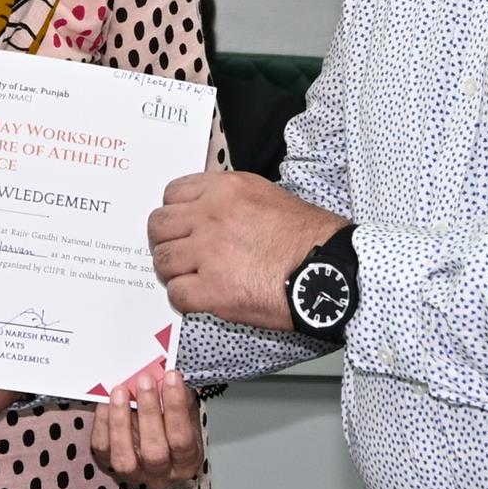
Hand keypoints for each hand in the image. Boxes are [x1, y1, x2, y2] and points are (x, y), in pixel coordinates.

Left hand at [86, 362, 202, 488]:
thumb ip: (180, 400)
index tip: (171, 377)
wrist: (155, 445)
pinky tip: (106, 402)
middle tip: (144, 380)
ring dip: (121, 420)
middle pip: (154, 452)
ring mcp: (134, 474)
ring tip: (121, 391)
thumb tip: (168, 377)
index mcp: (186, 461)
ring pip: (124, 458)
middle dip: (148, 412)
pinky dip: (103, 423)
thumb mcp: (186, 414)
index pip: (182, 439)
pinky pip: (102, 448)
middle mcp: (161, 474)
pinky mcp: (109, 466)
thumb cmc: (173, 428)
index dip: (176, 407)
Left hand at [147, 170, 346, 333]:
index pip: (172, 194)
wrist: (329, 269)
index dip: (175, 214)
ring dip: (174, 272)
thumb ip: (231, 200)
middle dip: (167, 241)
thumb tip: (209, 214)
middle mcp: (210, 216)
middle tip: (182, 255)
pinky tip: (204, 297)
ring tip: (193, 278)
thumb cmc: (309, 236)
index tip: (184, 227)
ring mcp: (209, 253)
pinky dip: (186, 299)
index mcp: (225, 189)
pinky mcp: (213, 290)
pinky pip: (177, 294)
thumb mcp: (268, 196)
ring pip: (163, 261)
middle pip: (159, 226)